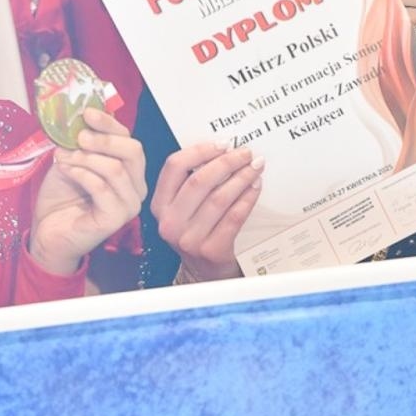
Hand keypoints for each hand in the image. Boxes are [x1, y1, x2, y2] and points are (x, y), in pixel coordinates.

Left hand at [30, 108, 146, 276]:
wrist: (48, 232)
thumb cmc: (62, 197)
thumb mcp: (72, 159)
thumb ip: (82, 142)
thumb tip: (81, 115)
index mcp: (130, 169)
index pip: (129, 139)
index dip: (110, 123)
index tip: (87, 112)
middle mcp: (136, 186)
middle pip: (133, 151)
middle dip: (103, 139)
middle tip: (78, 137)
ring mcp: (129, 204)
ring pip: (116, 168)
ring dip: (86, 158)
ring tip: (63, 157)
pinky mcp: (115, 218)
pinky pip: (102, 188)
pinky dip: (82, 174)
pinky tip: (66, 171)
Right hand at [152, 143, 263, 282]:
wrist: (205, 272)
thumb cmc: (198, 231)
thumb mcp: (185, 209)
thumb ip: (193, 183)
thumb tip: (224, 150)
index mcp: (160, 205)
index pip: (174, 167)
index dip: (200, 150)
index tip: (223, 144)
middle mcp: (170, 222)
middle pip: (199, 181)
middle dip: (227, 162)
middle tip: (246, 154)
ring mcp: (189, 239)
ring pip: (219, 198)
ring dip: (241, 178)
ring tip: (255, 168)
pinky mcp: (211, 250)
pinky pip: (234, 217)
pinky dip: (247, 198)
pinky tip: (256, 187)